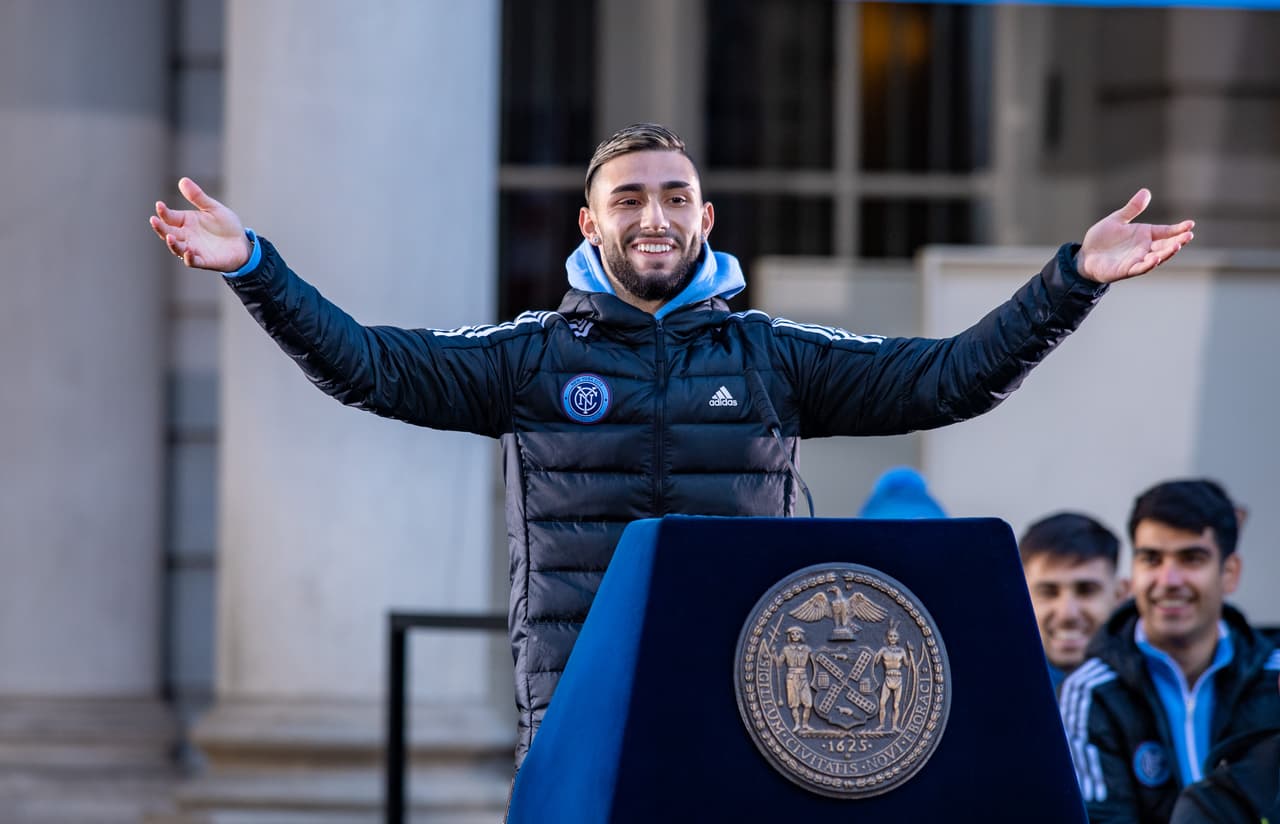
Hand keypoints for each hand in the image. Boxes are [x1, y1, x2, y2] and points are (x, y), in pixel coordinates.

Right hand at [149, 177, 251, 270]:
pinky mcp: (204, 261)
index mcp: (186, 222)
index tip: (159, 205)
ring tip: (169, 237)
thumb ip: (198, 197)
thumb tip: (183, 180)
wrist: (242, 243)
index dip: (163, 212)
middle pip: (168, 233)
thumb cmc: (226, 225)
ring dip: (172, 244)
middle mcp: (186, 236)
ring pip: (177, 248)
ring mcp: (194, 249)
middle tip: (154, 220)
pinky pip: (192, 261)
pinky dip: (189, 258)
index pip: (169, 217)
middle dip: (160, 227)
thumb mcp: (213, 208)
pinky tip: (188, 251)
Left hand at [1076, 189, 1193, 283]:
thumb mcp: (1117, 220)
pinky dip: (1148, 264)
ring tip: (1177, 246)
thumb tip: (1146, 191)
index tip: (1191, 224)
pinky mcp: (1126, 270)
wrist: (1085, 255)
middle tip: (1188, 236)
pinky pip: (1140, 268)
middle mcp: (1145, 248)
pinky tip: (1155, 258)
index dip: (1178, 229)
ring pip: (1157, 257)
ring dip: (1167, 253)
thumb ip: (1132, 208)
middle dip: (1178, 241)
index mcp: (1145, 235)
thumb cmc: (1102, 239)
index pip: (1166, 232)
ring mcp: (1137, 260)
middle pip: (1166, 245)